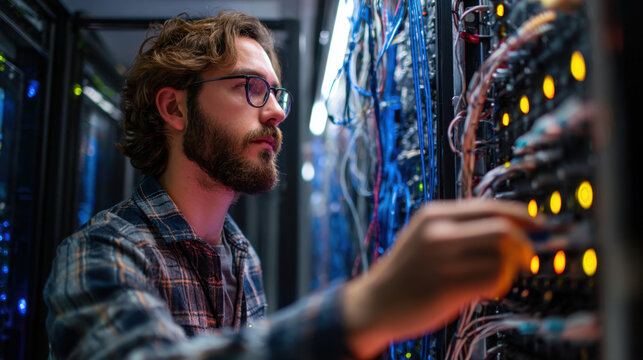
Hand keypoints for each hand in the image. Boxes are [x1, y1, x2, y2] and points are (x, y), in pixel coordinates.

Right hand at [342, 199, 542, 358]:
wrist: (374, 303)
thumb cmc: (406, 273)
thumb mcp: (426, 237)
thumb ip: (460, 229)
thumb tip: (509, 226)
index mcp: (434, 215)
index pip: (491, 206)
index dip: (522, 215)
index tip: (539, 225)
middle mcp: (438, 232)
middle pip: (503, 229)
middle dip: (525, 244)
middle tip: (528, 257)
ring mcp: (440, 259)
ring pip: (502, 255)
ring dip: (511, 268)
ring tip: (499, 277)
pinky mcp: (445, 286)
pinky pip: (492, 279)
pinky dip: (500, 284)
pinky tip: (487, 289)